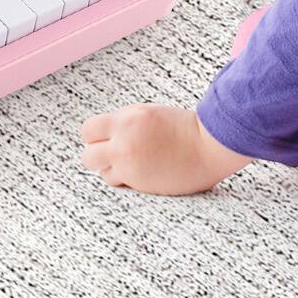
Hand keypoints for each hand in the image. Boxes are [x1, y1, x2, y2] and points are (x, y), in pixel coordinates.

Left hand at [80, 103, 252, 195]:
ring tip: (134, 165)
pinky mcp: (142, 183)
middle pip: (88, 156)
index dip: (95, 136)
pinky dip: (127, 181)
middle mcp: (123, 142)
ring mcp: (131, 164)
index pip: (89, 130)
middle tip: (114, 155)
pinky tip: (143, 174)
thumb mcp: (148, 113)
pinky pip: (121, 184)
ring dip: (113, 170)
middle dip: (98, 156)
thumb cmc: (183, 128)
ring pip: (103, 173)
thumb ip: (124, 122)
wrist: (209, 145)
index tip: (105, 139)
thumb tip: (104, 134)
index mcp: (126, 119)